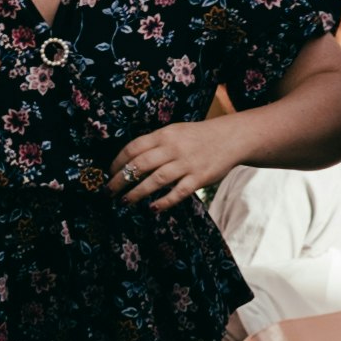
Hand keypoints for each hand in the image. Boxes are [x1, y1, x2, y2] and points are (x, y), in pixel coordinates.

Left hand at [104, 118, 236, 211]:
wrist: (231, 138)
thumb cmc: (197, 137)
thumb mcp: (174, 132)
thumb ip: (154, 144)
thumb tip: (128, 160)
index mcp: (164, 135)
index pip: (134, 148)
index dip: (118, 162)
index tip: (109, 173)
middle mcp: (173, 148)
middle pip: (140, 165)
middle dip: (121, 180)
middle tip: (108, 192)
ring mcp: (187, 163)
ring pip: (156, 179)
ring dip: (137, 192)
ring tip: (124, 202)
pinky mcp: (200, 178)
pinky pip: (179, 192)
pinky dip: (164, 201)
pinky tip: (152, 209)